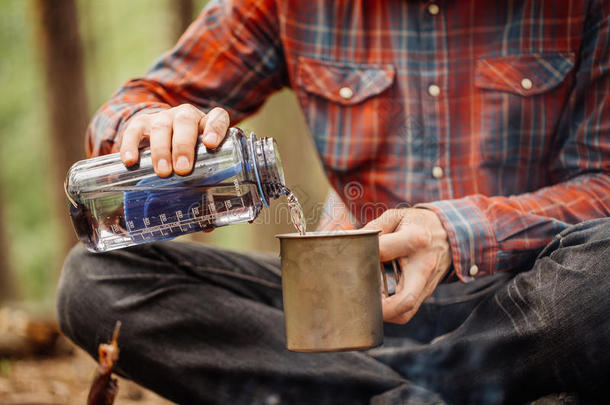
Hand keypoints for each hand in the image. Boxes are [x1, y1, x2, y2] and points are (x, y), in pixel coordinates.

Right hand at [119, 104, 229, 176]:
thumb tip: (207, 215)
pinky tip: (130, 161)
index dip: (214, 129)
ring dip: (161, 150)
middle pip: (185, 122)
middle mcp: (186, 115)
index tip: (210, 144)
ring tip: (163, 171)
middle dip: (183, 146)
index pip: (217, 118)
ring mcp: (163, 117)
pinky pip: (134, 130)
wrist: (165, 138)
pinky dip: (131, 145)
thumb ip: (206, 179)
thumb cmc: (190, 155)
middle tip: (183, 168)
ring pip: (161, 127)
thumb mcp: (201, 161)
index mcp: (207, 123)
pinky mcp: (141, 122)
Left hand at [363, 208, 451, 323]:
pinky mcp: (426, 292)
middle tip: (359, 300)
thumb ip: (374, 228)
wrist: (451, 233)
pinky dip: (390, 310)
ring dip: (383, 314)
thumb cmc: (419, 224)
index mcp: (415, 239)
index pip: (382, 251)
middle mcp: (423, 266)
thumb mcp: (397, 217)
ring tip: (366, 302)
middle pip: (405, 300)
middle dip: (380, 308)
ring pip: (406, 312)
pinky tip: (377, 301)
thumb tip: (352, 242)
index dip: (362, 254)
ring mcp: (427, 283)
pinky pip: (408, 310)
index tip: (349, 255)